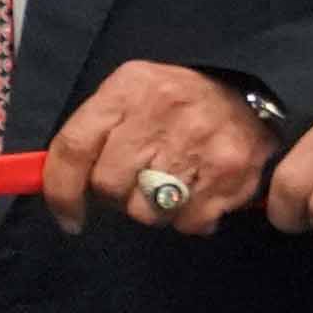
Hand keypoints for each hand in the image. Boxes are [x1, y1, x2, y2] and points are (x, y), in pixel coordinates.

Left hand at [44, 63, 271, 236]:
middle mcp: (160, 113)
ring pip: (146, 212)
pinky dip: (191, 218)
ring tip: (173, 183)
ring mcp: (197, 144)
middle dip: (118, 195)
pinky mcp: (229, 174)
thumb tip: (59, 189)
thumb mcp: (133, 95)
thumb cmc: (180, 102)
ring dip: (155, 209)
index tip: (69, 216)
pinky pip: (187, 223)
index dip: (61, 190)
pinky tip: (201, 191)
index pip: (74, 146)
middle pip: (109, 185)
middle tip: (140, 181)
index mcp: (128, 89)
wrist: (253, 92)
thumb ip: (94, 135)